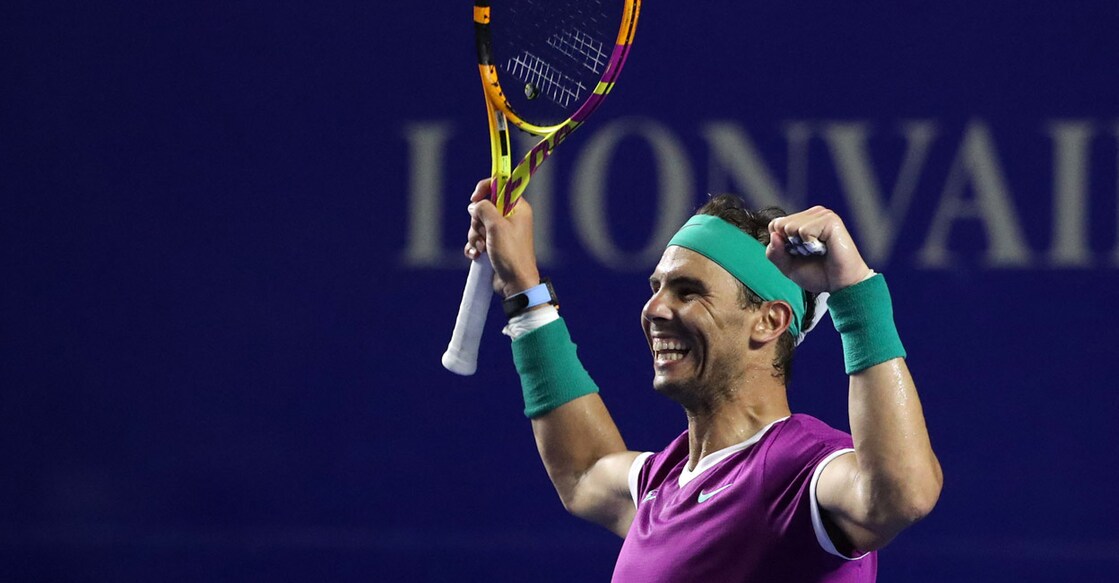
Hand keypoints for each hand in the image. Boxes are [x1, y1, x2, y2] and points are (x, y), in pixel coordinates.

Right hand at [464, 178, 541, 297]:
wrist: (515, 283)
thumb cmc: (511, 254)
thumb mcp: (496, 226)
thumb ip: (484, 209)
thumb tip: (474, 205)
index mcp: (517, 208)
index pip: (500, 187)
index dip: (485, 189)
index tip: (474, 198)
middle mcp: (510, 218)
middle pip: (484, 207)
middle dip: (477, 221)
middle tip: (484, 233)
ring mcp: (501, 232)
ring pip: (478, 224)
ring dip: (475, 236)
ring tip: (483, 248)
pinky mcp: (494, 245)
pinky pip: (477, 239)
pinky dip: (474, 246)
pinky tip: (477, 255)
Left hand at [765, 206, 872, 292]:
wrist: (842, 285)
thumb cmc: (820, 275)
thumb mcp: (788, 266)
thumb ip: (774, 253)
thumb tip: (773, 235)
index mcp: (803, 221)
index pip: (775, 225)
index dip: (780, 245)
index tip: (799, 254)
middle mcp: (813, 215)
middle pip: (780, 225)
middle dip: (790, 246)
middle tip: (810, 254)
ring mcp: (822, 215)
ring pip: (790, 226)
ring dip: (801, 247)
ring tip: (818, 251)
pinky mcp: (830, 220)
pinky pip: (803, 230)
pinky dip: (810, 245)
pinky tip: (824, 248)